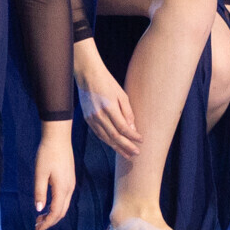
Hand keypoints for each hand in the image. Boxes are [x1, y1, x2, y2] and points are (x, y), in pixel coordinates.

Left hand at [32, 119, 76, 229]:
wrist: (58, 137)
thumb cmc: (47, 153)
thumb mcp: (40, 173)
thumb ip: (39, 192)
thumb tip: (39, 210)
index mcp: (62, 188)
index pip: (56, 213)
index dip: (47, 224)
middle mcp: (69, 188)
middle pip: (62, 212)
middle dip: (50, 222)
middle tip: (37, 228)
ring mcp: (71, 184)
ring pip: (64, 206)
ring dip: (53, 215)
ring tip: (40, 219)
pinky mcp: (69, 179)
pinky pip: (64, 199)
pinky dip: (56, 206)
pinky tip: (47, 206)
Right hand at [73, 45, 139, 159]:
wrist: (88, 76)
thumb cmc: (107, 82)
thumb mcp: (121, 94)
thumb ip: (127, 112)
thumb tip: (132, 128)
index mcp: (109, 107)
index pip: (122, 128)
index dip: (132, 136)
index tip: (141, 140)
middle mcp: (99, 115)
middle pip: (114, 136)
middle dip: (126, 146)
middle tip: (136, 153)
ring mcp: (92, 118)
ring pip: (106, 138)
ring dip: (117, 147)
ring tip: (127, 154)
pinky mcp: (88, 119)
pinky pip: (99, 134)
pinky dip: (107, 141)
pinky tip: (114, 145)